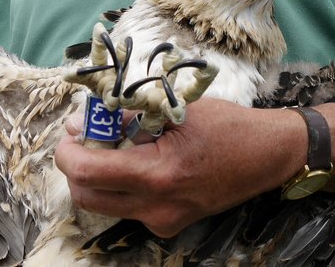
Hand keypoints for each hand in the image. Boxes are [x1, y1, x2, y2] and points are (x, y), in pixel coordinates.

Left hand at [54, 98, 306, 236]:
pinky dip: (121, 184)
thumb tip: (84, 122)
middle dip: (76, 165)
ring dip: (97, 175)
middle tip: (86, 136)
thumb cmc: (227, 126)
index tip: (71, 131)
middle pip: (86, 195)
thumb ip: (126, 118)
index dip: (67, 150)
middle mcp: (157, 208)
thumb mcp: (174, 110)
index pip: (86, 171)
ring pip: (104, 204)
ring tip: (114, 145)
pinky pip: (127, 207)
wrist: (267, 156)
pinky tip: (139, 161)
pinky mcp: (168, 225)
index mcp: (158, 175)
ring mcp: (162, 222)